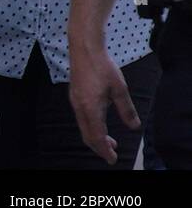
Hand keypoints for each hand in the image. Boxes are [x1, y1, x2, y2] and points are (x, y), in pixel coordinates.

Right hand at [69, 47, 139, 164]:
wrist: (84, 49)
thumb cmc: (102, 67)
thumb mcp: (120, 89)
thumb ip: (126, 110)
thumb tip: (134, 126)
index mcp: (91, 108)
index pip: (97, 136)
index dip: (105, 150)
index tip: (112, 158)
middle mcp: (80, 108)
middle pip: (87, 135)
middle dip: (99, 147)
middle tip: (112, 153)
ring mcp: (75, 101)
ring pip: (83, 127)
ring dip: (95, 137)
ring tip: (109, 140)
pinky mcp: (75, 96)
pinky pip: (81, 118)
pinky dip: (90, 127)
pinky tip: (100, 122)